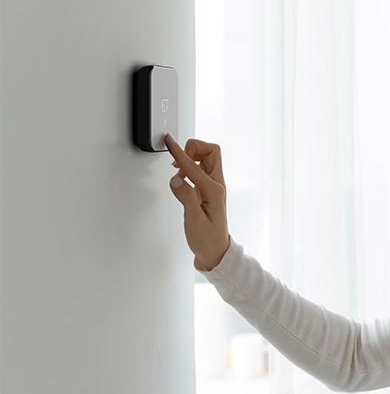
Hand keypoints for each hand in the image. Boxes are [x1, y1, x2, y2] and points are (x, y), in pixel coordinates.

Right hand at [165, 133, 230, 270]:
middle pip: (211, 151)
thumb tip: (176, 178)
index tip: (169, 142)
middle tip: (177, 160)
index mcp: (215, 191)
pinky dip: (190, 167)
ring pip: (206, 158)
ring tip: (177, 170)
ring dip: (191, 158)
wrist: (215, 252)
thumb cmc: (207, 239)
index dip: (180, 152)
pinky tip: (181, 177)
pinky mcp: (207, 190)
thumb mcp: (194, 220)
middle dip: (193, 148)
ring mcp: (213, 187)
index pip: (195, 165)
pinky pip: (201, 169)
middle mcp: (217, 185)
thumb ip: (185, 197)